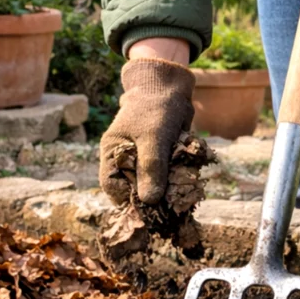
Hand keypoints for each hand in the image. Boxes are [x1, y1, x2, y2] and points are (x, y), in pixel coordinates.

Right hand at [99, 57, 194, 205]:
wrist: (171, 88)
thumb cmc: (155, 109)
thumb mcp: (153, 138)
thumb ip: (151, 167)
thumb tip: (149, 201)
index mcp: (112, 154)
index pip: (113, 187)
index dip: (129, 201)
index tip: (151, 210)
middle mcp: (124, 160)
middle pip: (133, 190)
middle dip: (152, 198)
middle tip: (171, 207)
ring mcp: (141, 160)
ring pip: (151, 185)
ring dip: (167, 191)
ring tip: (182, 195)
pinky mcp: (159, 159)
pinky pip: (165, 177)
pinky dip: (175, 180)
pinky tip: (187, 181)